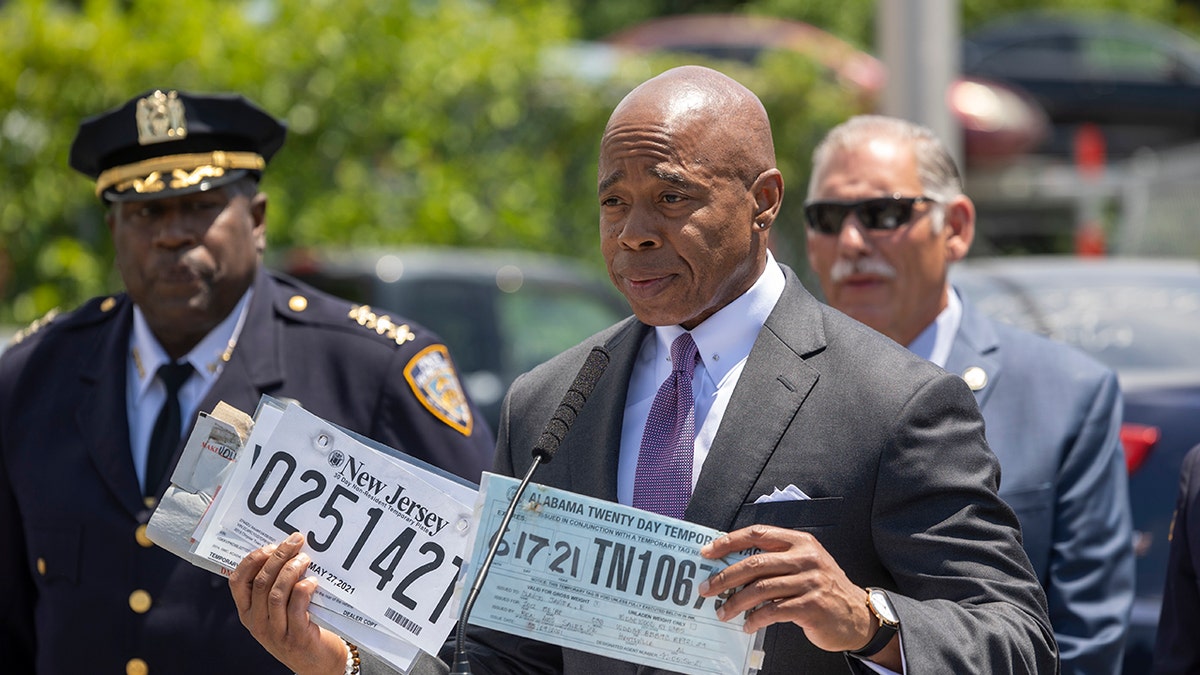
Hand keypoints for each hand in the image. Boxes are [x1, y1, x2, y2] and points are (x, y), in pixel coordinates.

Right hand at [229, 532, 348, 674]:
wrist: (317, 662)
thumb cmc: (298, 627)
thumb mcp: (278, 610)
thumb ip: (275, 586)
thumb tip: (285, 549)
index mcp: (247, 612)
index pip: (237, 581)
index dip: (252, 560)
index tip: (271, 544)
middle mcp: (257, 622)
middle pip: (261, 582)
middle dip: (278, 556)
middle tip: (295, 541)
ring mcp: (275, 632)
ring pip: (276, 593)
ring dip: (291, 570)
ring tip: (305, 558)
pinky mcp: (296, 638)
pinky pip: (296, 608)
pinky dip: (304, 590)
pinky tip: (313, 581)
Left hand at [698, 524, 896, 665]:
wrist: (857, 616)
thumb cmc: (823, 589)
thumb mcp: (804, 564)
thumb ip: (776, 560)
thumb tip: (732, 567)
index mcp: (800, 542)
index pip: (758, 533)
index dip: (729, 541)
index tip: (708, 552)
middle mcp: (805, 557)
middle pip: (755, 562)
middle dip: (725, 576)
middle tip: (706, 588)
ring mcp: (810, 581)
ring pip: (761, 588)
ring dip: (736, 602)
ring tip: (723, 612)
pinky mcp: (812, 605)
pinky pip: (774, 611)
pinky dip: (756, 619)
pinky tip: (748, 624)